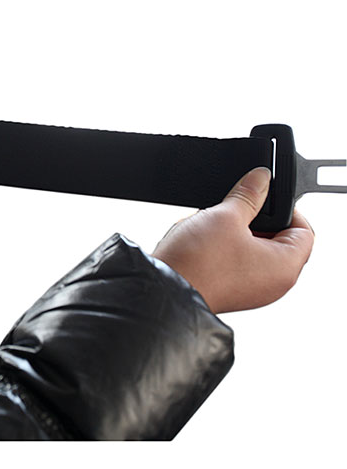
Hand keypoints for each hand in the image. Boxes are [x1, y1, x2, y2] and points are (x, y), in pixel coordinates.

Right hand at [152, 166, 314, 313]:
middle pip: (278, 239)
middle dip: (255, 220)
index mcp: (284, 267)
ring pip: (254, 250)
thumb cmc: (197, 263)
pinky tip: (204, 241)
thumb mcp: (225, 215)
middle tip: (234, 210)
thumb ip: (248, 194)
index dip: (286, 208)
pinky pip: (236, 262)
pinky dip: (224, 248)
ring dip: (236, 233)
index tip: (262, 196)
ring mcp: (252, 290)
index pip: (304, 230)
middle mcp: (274, 283)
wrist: (164, 290)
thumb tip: (261, 178)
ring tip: (214, 227)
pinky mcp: (231, 290)